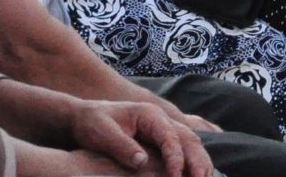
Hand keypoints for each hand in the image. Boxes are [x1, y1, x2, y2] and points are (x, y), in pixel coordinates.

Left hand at [69, 99, 211, 176]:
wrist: (84, 116)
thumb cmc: (92, 123)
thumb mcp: (103, 134)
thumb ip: (122, 146)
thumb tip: (142, 162)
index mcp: (150, 115)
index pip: (170, 136)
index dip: (176, 157)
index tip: (175, 176)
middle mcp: (162, 119)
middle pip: (189, 138)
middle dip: (198, 160)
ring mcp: (163, 127)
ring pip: (191, 142)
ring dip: (201, 161)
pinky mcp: (160, 138)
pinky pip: (183, 147)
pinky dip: (193, 160)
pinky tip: (197, 174)